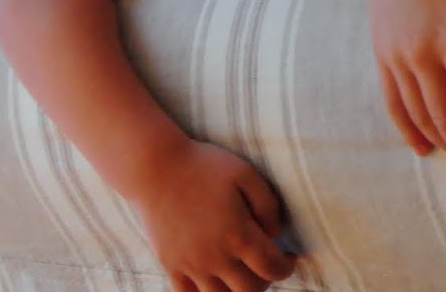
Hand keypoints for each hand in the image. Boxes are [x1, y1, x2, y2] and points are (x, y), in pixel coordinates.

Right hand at [128, 138, 296, 291]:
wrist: (155, 169)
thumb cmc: (204, 167)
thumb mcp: (246, 174)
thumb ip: (268, 206)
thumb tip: (275, 235)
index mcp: (238, 234)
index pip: (272, 268)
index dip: (287, 267)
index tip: (289, 258)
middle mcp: (214, 256)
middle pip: (249, 291)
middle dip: (265, 281)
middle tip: (265, 264)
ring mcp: (190, 264)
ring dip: (237, 291)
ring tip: (242, 272)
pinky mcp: (170, 265)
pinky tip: (215, 280)